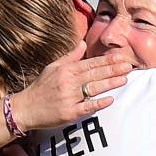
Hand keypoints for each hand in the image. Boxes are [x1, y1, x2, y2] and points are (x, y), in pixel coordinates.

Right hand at [13, 41, 132, 130]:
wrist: (26, 108)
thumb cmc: (41, 87)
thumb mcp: (53, 67)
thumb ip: (70, 56)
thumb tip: (83, 43)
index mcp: (66, 70)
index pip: (91, 63)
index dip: (107, 61)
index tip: (121, 57)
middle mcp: (68, 82)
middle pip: (95, 74)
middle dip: (113, 70)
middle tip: (129, 66)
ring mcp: (69, 97)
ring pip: (93, 88)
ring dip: (110, 83)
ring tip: (124, 79)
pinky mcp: (69, 112)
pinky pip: (87, 107)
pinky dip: (98, 103)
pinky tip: (110, 99)